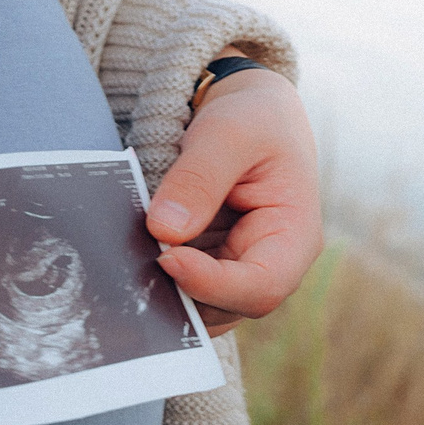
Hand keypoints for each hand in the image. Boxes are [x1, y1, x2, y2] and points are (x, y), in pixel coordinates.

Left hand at [144, 58, 322, 335]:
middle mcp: (271, 265)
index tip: (167, 258)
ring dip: (163, 291)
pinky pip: (182, 291)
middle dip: (180, 292)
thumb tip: (164, 230)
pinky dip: (156, 280)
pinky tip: (130, 256)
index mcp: (294, 236)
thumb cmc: (253, 121)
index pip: (262, 285)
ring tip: (129, 257)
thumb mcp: (229, 133)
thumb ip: (199, 178)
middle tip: (134, 261)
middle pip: (227, 307)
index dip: (212, 284)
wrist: (251, 116)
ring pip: (200, 309)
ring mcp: (238, 272)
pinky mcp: (210, 269)